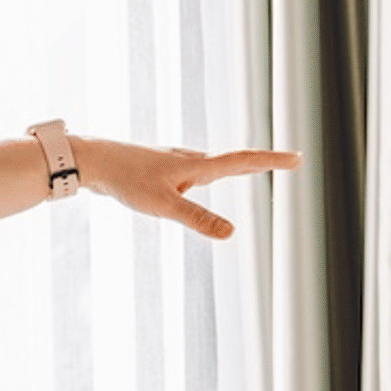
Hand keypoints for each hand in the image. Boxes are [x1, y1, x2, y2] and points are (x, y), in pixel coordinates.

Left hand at [70, 134, 294, 239]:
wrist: (92, 161)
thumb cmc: (126, 180)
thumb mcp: (164, 205)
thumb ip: (197, 219)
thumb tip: (232, 233)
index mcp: (198, 165)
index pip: (244, 162)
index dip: (272, 161)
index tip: (298, 158)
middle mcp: (190, 160)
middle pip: (234, 161)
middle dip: (262, 163)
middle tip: (290, 161)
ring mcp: (175, 163)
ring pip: (211, 166)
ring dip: (236, 165)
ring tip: (256, 164)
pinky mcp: (160, 169)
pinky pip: (191, 174)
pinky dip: (207, 175)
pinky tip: (193, 181)